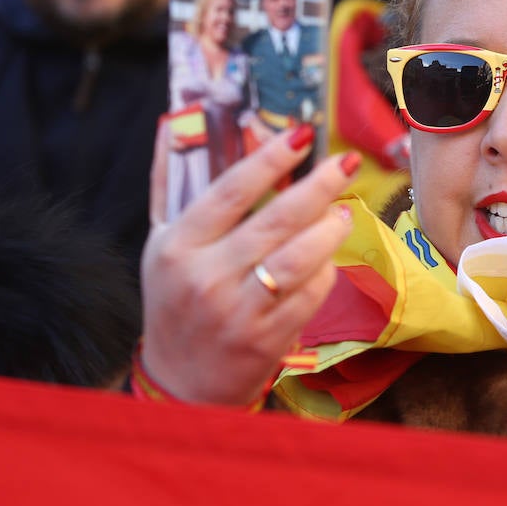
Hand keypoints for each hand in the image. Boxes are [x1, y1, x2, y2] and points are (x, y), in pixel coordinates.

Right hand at [140, 125, 358, 405]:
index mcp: (178, 245)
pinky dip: (325, 271)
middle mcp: (206, 277)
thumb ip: (170, 182)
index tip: (302, 134)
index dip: (270, 159)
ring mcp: (238, 311)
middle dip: (319, 186)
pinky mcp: (266, 339)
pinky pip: (310, 294)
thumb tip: (175, 123)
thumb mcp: (160, 241)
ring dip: (330, 230)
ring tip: (342, 212)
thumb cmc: (174, 299)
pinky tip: (327, 258)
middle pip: (275, 221)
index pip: (231, 191)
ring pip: (299, 259)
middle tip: (346, 164)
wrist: (180, 382)